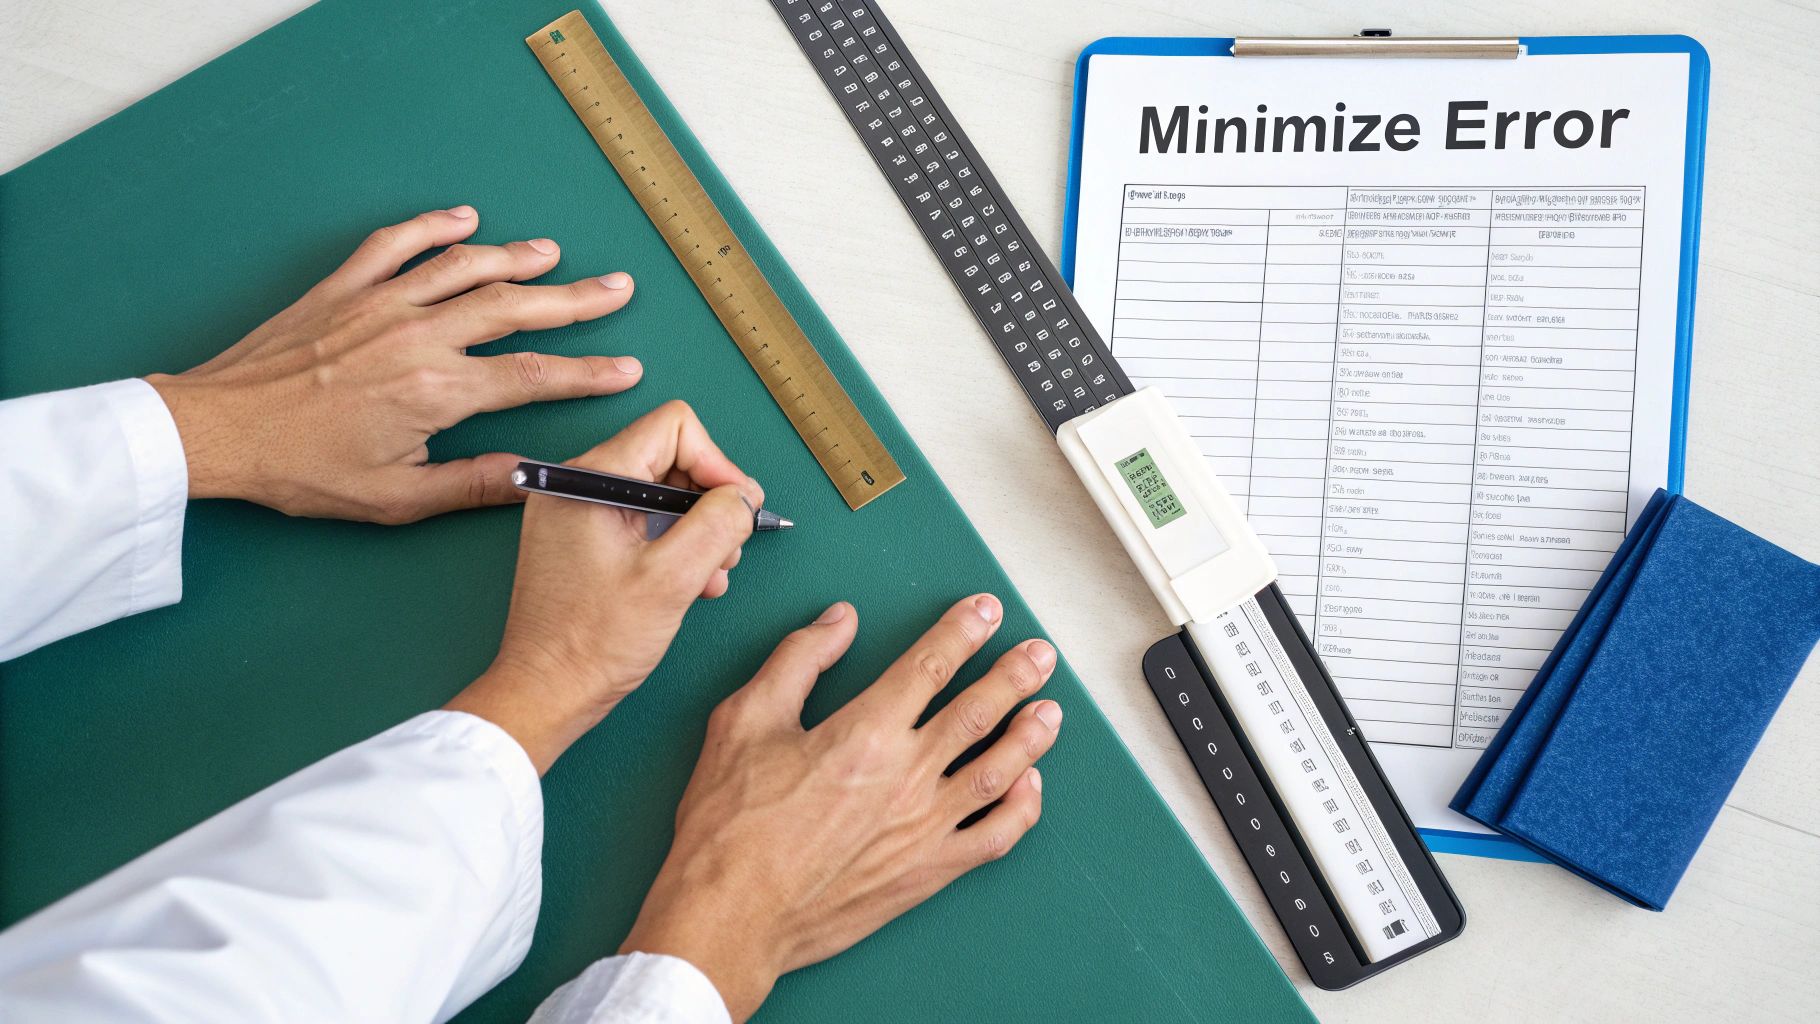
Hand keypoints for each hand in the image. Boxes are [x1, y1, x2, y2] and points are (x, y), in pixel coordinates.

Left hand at [146, 206, 644, 523]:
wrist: (216, 430)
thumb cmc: (300, 470)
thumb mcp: (395, 499)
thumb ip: (472, 484)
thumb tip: (534, 478)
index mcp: (436, 391)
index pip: (534, 377)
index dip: (588, 373)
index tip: (627, 369)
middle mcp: (417, 336)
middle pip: (515, 308)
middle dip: (575, 300)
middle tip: (619, 288)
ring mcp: (380, 304)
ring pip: (465, 267)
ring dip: (517, 257)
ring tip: (555, 253)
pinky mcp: (343, 288)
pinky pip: (397, 242)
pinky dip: (433, 226)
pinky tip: (464, 217)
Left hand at [446, 401, 761, 772]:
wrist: (545, 692)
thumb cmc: (592, 643)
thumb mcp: (672, 579)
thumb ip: (717, 523)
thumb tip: (744, 495)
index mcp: (590, 479)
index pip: (675, 428)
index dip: (718, 465)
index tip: (738, 509)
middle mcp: (579, 484)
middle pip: (672, 458)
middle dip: (711, 501)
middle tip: (730, 549)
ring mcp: (579, 512)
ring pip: (663, 493)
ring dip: (700, 529)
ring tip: (714, 574)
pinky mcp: (584, 539)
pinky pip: (644, 521)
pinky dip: (676, 545)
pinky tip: (694, 583)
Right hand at [621, 595, 1063, 1019]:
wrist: (730, 915)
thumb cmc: (729, 825)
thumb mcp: (744, 720)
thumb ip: (798, 660)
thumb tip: (840, 622)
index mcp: (865, 732)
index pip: (930, 665)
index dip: (963, 631)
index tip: (987, 611)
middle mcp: (906, 776)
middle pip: (978, 711)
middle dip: (1014, 675)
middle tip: (1039, 654)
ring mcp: (923, 828)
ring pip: (998, 770)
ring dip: (1029, 736)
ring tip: (1050, 710)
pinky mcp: (927, 872)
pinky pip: (994, 837)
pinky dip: (1021, 810)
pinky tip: (1029, 787)